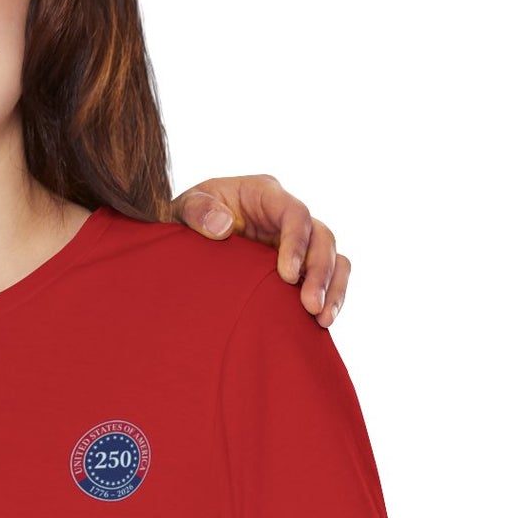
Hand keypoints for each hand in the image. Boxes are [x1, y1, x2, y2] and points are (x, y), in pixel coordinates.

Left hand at [175, 175, 349, 325]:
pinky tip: (320, 323)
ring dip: (332, 288)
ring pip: (333, 258)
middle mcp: (288, 215)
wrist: (188, 236)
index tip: (287, 276)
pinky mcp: (300, 264)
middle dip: (320, 272)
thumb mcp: (185, 207)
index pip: (295, 213)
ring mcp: (298, 240)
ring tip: (322, 320)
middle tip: (310, 306)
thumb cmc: (190, 216)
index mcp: (266, 194)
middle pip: (322, 237)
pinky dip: (330, 297)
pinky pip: (327, 277)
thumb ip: (198, 211)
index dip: (297, 243)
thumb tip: (223, 227)